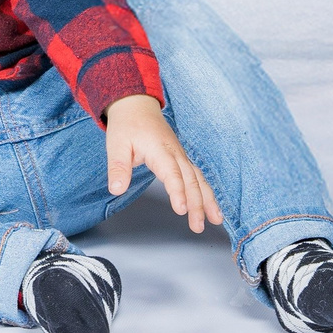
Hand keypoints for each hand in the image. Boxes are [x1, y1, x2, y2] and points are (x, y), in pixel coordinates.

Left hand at [104, 94, 221, 233]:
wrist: (137, 105)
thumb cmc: (127, 125)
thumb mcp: (116, 144)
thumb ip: (118, 167)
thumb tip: (116, 189)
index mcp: (159, 149)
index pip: (172, 174)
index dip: (178, 192)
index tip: (181, 210)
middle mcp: (175, 153)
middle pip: (190, 180)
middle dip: (197, 204)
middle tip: (198, 226)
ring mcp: (181, 155)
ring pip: (199, 179)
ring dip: (208, 200)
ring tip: (216, 220)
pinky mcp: (182, 158)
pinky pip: (198, 176)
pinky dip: (207, 192)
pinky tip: (212, 207)